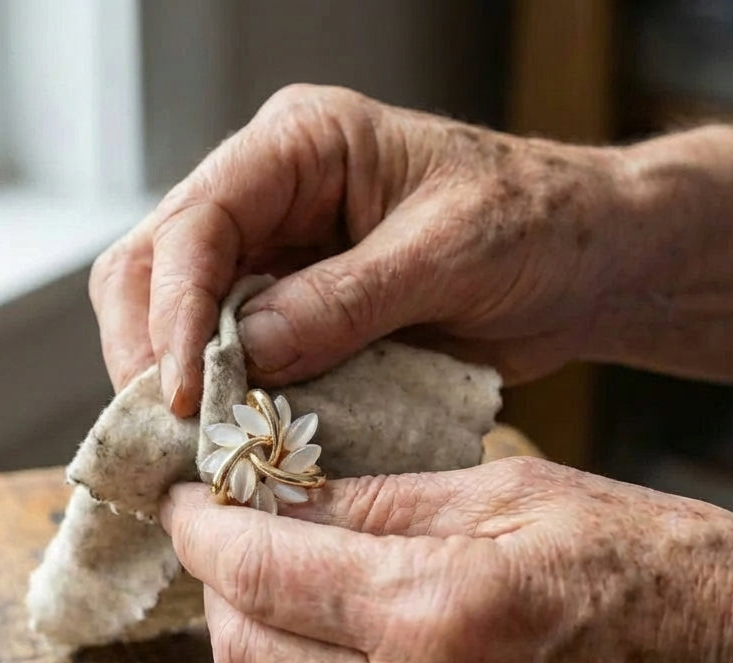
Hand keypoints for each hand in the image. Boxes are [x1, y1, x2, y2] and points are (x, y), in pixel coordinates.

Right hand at [91, 84, 632, 415]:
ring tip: (193, 445)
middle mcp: (268, 197)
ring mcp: (274, 258)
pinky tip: (231, 439)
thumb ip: (346, 300)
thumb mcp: (449, 253)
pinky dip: (223, 401)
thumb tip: (247, 352)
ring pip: (174, 316)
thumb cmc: (537, 225)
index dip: (174, 310)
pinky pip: (228, 358)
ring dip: (175, 382)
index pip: (197, 222)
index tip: (181, 393)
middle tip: (170, 430)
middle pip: (154, 266)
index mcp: (300, 147)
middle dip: (150, 350)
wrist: (582, 264)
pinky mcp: (291, 315)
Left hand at [160, 460, 732, 662]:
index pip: (261, 571)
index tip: (186, 502)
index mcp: (441, 612)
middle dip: (220, 591)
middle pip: (246, 658)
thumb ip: (383, 504)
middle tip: (233, 544)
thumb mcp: (521, 497)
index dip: (204, 530)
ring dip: (262, 658)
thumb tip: (284, 499)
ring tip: (291, 604)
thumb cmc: (665, 573)